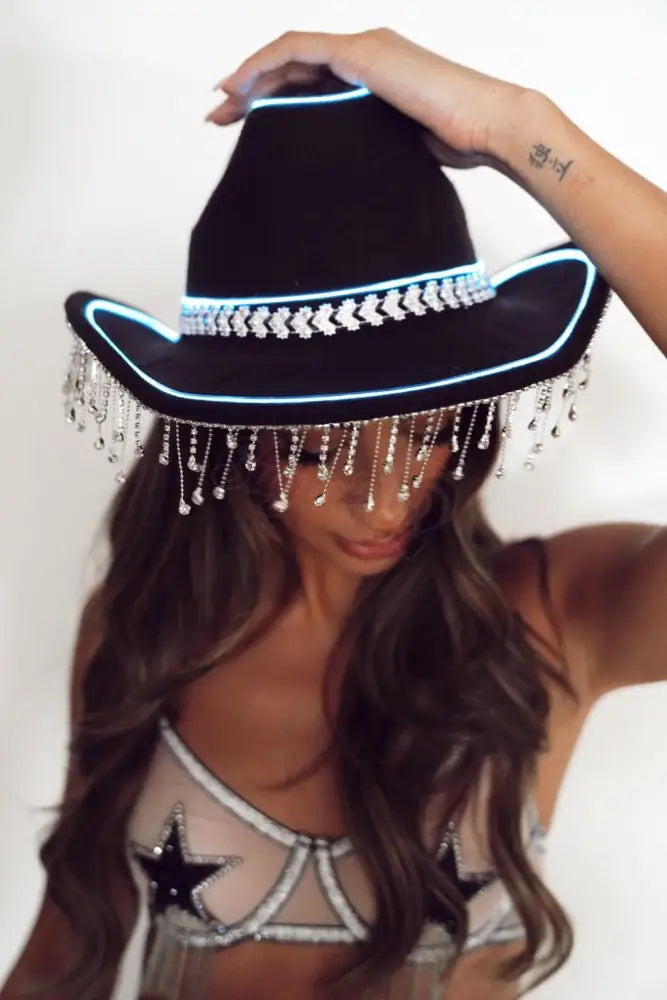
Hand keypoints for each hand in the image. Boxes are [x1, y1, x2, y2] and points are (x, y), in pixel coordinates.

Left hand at [205, 27, 532, 171]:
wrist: (490, 127)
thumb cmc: (458, 145)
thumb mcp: (397, 149)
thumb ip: (369, 150)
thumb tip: (347, 184)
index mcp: (371, 77)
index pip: (310, 82)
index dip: (272, 99)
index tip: (242, 124)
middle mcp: (364, 54)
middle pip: (293, 68)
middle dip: (250, 91)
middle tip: (219, 117)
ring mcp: (362, 49)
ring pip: (289, 56)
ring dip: (250, 78)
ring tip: (220, 106)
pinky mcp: (362, 54)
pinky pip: (297, 51)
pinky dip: (263, 64)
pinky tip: (239, 88)